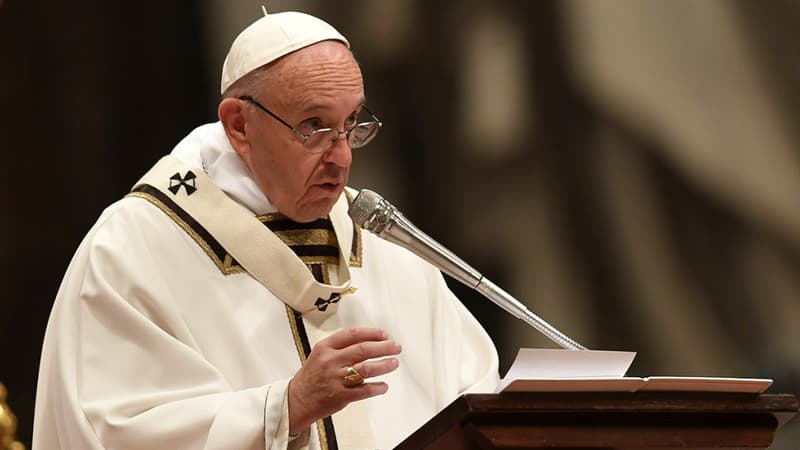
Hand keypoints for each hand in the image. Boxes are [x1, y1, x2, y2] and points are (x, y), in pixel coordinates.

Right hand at [287, 326, 401, 434]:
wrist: (297, 400)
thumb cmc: (312, 376)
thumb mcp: (321, 354)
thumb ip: (341, 347)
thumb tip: (369, 340)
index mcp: (325, 347)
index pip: (353, 334)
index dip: (372, 333)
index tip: (384, 335)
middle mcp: (330, 361)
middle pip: (363, 350)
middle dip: (384, 347)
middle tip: (396, 347)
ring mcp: (335, 379)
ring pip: (366, 369)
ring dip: (384, 365)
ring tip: (394, 363)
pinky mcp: (340, 396)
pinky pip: (364, 390)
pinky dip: (377, 388)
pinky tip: (384, 386)